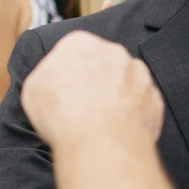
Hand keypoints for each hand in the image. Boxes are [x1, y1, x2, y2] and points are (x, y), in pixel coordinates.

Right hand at [20, 31, 163, 147]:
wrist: (101, 145)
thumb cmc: (63, 116)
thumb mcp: (33, 90)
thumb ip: (47, 75)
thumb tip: (54, 77)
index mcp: (81, 43)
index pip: (74, 51)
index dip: (68, 73)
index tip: (65, 90)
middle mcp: (114, 52)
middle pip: (103, 63)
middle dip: (96, 81)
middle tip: (83, 106)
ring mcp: (140, 75)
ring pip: (126, 81)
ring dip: (116, 96)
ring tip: (101, 121)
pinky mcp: (155, 98)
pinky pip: (142, 103)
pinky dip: (133, 113)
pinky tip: (118, 129)